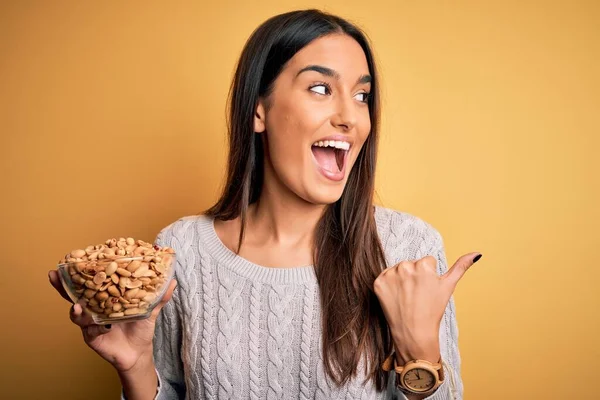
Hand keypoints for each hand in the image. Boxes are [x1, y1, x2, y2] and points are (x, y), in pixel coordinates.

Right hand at [48, 269, 176, 372]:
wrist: (139, 352)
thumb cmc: (141, 327)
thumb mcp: (150, 310)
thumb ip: (159, 296)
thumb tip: (172, 280)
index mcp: (105, 297)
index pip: (91, 282)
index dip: (81, 272)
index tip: (71, 260)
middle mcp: (94, 307)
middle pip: (75, 294)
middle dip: (63, 285)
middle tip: (54, 274)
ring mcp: (90, 322)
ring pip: (76, 312)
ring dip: (74, 307)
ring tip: (76, 305)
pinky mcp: (91, 336)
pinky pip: (87, 329)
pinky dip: (89, 324)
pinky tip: (93, 321)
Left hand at [373, 252, 481, 362]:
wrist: (414, 333)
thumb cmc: (433, 311)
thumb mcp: (449, 287)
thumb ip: (461, 266)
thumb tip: (477, 253)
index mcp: (423, 265)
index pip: (426, 262)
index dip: (428, 277)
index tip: (427, 290)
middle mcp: (405, 266)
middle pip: (411, 264)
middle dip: (414, 276)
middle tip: (417, 295)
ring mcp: (389, 275)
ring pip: (398, 270)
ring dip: (401, 280)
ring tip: (407, 297)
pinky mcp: (378, 283)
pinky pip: (384, 278)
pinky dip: (388, 286)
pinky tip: (395, 298)